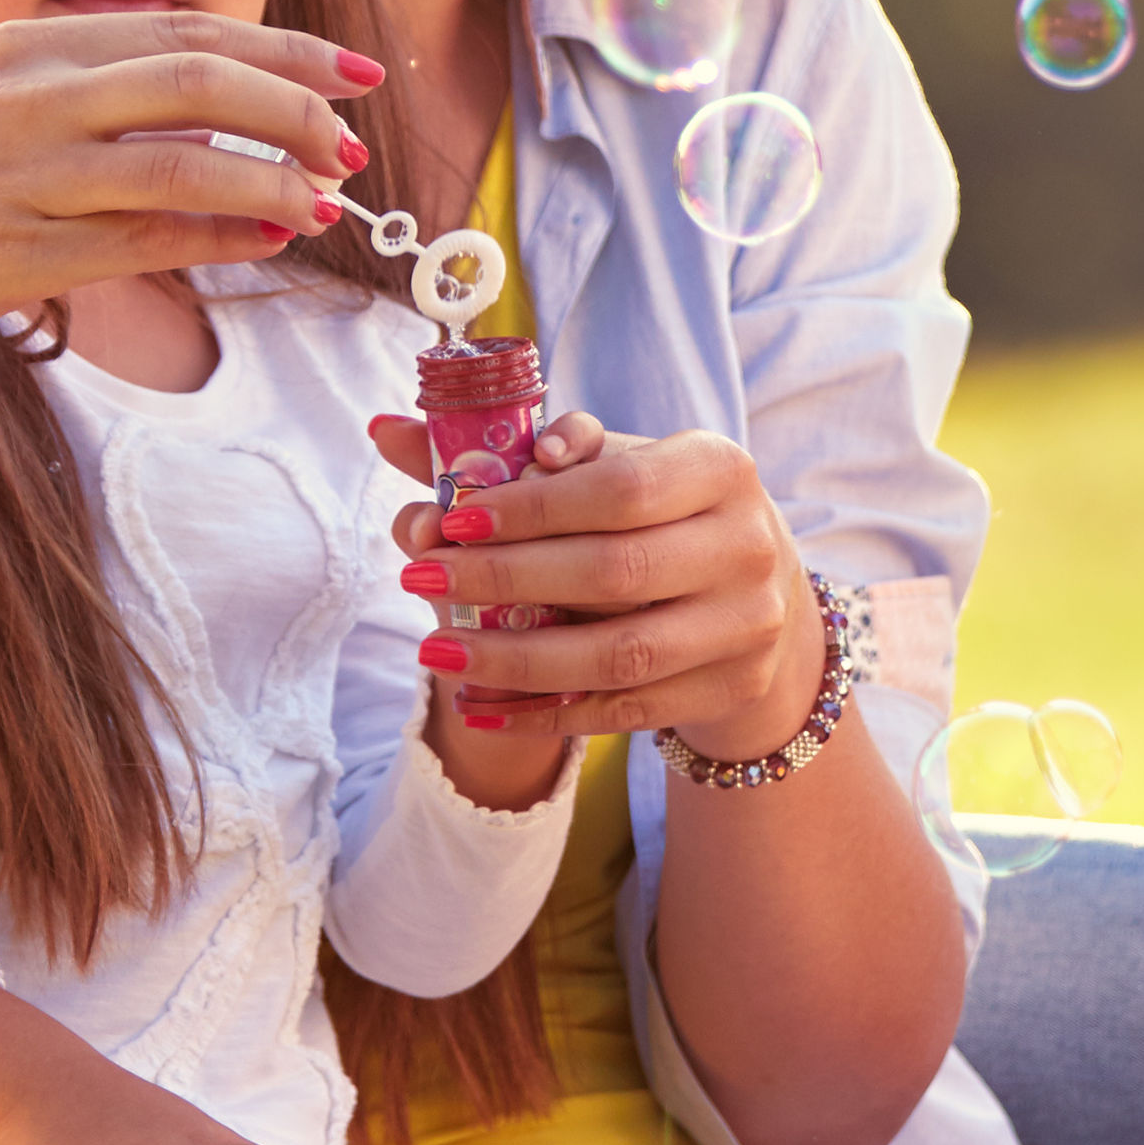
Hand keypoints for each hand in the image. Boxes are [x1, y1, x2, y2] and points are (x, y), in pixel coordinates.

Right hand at [0, 7, 386, 387]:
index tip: (357, 73)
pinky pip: (139, 241)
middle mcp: (25, 96)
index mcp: (26, 48)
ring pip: (181, 161)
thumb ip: (95, 104)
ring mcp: (16, 174)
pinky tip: (267, 240)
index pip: (185, 32)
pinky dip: (216, 237)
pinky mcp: (9, 253)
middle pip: (199, 80)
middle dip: (297, 108)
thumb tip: (221, 121)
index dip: (286, 50)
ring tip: (329, 198)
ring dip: (272, 180)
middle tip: (357, 141)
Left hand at [367, 407, 826, 759]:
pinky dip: (543, 711)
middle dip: (506, 580)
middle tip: (420, 580)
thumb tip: (389, 432)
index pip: (620, 488)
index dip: (532, 508)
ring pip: (618, 655)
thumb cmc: (656, 515)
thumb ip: (505, 453)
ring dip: (515, 659)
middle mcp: (747, 544)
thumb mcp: (604, 468)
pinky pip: (623, 710)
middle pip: (614, 572)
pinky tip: (478, 703)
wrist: (754, 595)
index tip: (452, 519)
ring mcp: (747, 625)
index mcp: (719, 468)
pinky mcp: (727, 687)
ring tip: (434, 652)